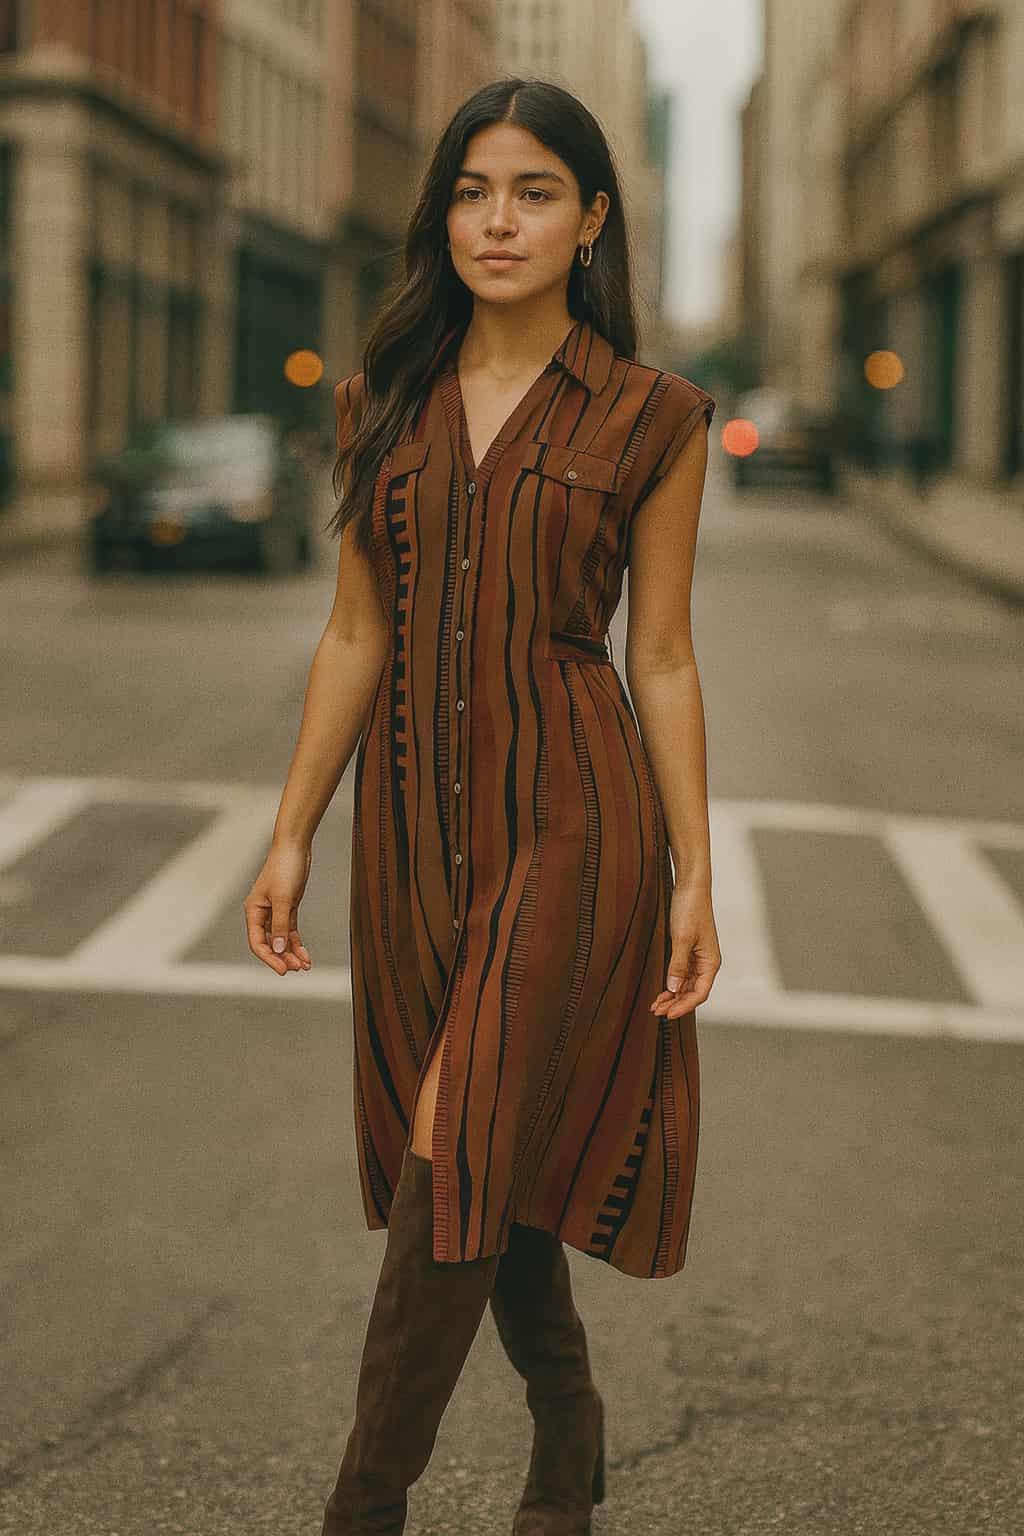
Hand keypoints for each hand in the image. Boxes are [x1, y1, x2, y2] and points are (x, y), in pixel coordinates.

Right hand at [243, 840, 313, 975]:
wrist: (295, 847)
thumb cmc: (285, 867)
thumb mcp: (284, 898)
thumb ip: (280, 925)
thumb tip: (277, 949)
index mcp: (254, 910)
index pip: (257, 942)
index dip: (269, 958)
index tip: (284, 970)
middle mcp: (262, 913)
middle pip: (269, 944)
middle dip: (282, 958)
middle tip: (297, 969)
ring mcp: (275, 912)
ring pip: (281, 940)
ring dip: (291, 953)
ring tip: (304, 965)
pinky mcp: (287, 908)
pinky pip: (290, 931)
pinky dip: (297, 943)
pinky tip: (304, 955)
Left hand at [649, 882, 720, 1016]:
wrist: (691, 886)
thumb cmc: (690, 908)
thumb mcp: (682, 938)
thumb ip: (678, 965)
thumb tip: (674, 989)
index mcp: (711, 962)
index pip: (699, 993)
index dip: (684, 1006)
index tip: (667, 1014)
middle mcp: (706, 963)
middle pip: (693, 992)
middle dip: (675, 1003)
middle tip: (656, 1011)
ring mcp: (698, 958)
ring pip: (686, 985)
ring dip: (672, 996)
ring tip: (656, 1004)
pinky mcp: (689, 951)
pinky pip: (682, 974)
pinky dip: (672, 983)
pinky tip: (662, 990)